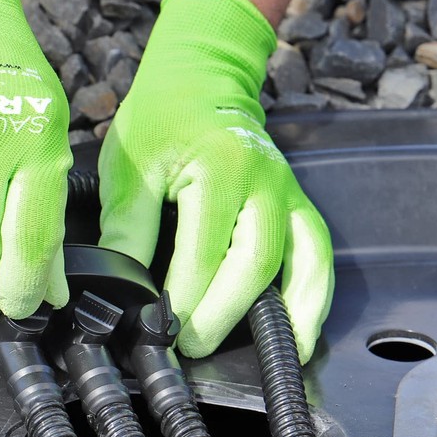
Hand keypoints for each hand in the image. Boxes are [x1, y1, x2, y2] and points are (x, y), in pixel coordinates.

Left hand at [99, 0, 332, 362]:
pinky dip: (314, 301)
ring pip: (298, 266)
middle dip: (222, 315)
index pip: (202, 251)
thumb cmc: (161, 117)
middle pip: (254, 265)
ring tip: (259, 359)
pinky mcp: (299, 206)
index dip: (180, 298)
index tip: (156, 328)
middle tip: (189, 348)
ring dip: (281, 317)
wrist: (204, 77)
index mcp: (220, 169)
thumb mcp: (129, 163)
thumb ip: (126, 224)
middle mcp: (265, 184)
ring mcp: (289, 195)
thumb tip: (118, 284)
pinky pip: (318, 257)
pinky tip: (301, 337)